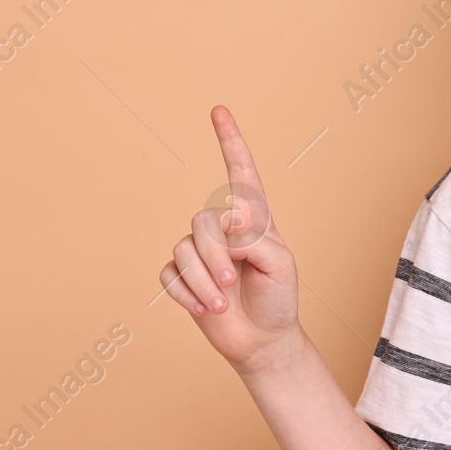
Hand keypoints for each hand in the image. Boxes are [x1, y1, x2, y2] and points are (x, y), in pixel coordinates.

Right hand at [161, 105, 302, 373]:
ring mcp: (200, 251)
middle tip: (229, 282)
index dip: (230, 141)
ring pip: (184, 249)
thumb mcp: (281, 263)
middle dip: (214, 256)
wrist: (263, 339)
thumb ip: (255, 237)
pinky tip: (205, 308)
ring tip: (220, 303)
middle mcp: (223, 228)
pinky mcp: (182, 276)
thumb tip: (222, 225)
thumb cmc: (278, 298)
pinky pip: (170, 275)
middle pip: (202, 222)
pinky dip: (188, 295)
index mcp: (253, 218)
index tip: (218, 110)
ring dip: (202, 280)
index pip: (240, 173)